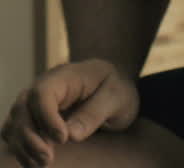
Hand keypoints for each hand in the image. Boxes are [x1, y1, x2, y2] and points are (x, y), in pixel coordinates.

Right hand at [1, 59, 139, 166]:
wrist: (113, 86)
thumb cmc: (116, 87)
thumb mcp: (116, 97)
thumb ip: (94, 114)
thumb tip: (71, 136)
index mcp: (66, 75)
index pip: (43, 93)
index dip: (46, 117)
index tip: (62, 139)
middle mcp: (44, 86)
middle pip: (22, 109)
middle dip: (30, 136)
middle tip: (47, 158)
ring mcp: (36, 101)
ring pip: (15, 122)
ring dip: (23, 145)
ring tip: (42, 163)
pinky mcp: (34, 116)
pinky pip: (17, 132)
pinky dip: (21, 148)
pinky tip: (34, 162)